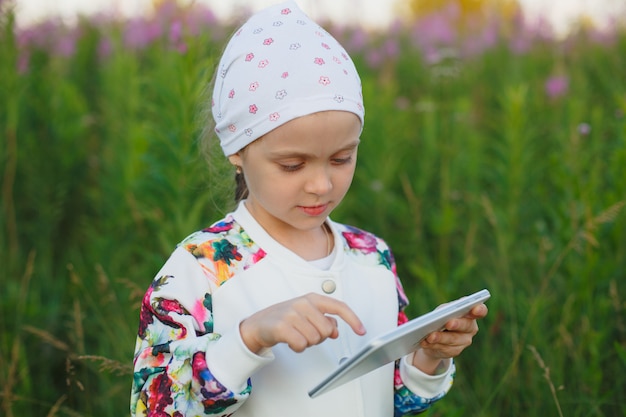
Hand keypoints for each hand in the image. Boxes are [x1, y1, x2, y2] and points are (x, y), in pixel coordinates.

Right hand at [239, 293, 365, 353]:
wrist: (260, 323)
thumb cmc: (286, 318)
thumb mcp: (308, 314)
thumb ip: (324, 320)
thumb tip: (336, 330)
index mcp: (313, 298)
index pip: (339, 307)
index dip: (353, 319)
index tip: (361, 331)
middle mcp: (304, 303)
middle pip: (327, 330)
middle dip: (320, 337)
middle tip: (307, 334)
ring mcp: (292, 314)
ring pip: (314, 339)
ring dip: (307, 343)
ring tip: (296, 336)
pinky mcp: (281, 326)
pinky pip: (301, 345)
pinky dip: (298, 348)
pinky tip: (291, 342)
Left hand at [412, 303, 487, 373]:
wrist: (436, 335)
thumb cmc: (443, 317)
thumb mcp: (443, 310)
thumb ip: (445, 310)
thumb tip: (440, 315)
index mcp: (471, 314)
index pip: (480, 311)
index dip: (479, 310)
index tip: (475, 309)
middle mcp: (471, 328)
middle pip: (465, 326)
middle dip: (456, 324)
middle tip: (448, 323)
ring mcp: (464, 341)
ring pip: (453, 340)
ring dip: (440, 338)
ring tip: (430, 336)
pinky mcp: (454, 351)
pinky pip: (444, 349)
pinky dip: (433, 345)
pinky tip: (425, 343)